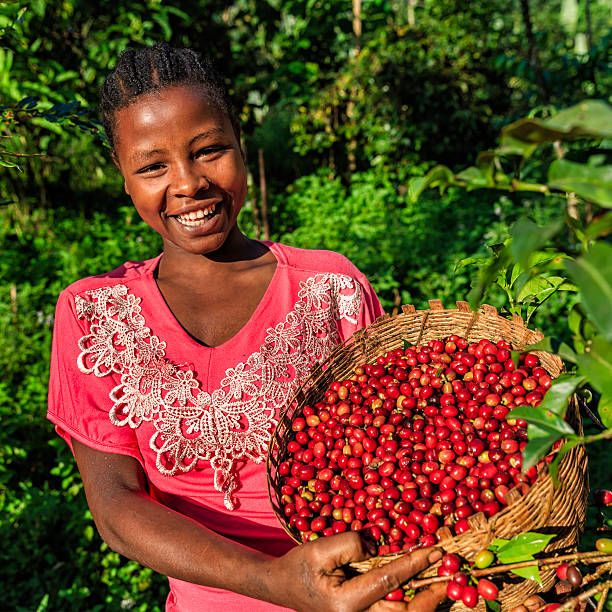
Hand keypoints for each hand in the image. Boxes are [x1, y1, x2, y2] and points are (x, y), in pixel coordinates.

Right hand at [267, 532, 446, 611]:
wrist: (283, 586)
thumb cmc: (300, 566)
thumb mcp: (320, 548)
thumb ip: (351, 544)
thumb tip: (379, 546)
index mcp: (347, 604)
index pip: (389, 581)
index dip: (413, 564)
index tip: (434, 550)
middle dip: (431, 597)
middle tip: (452, 577)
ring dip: (425, 602)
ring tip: (445, 583)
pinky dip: (412, 602)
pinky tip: (425, 588)